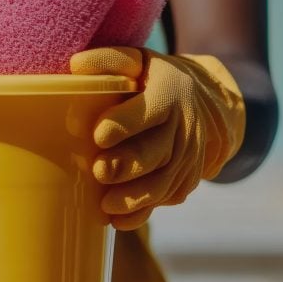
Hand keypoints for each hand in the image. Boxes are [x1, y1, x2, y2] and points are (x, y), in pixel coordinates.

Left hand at [70, 47, 244, 229]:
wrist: (206, 101)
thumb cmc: (154, 79)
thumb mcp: (139, 60)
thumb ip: (110, 60)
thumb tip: (76, 66)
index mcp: (170, 94)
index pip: (149, 111)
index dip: (125, 124)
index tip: (98, 135)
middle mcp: (184, 128)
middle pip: (157, 152)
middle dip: (128, 165)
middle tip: (99, 171)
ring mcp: (189, 157)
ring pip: (163, 182)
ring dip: (135, 197)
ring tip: (105, 205)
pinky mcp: (186, 179)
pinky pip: (166, 199)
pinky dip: (142, 212)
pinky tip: (118, 222)